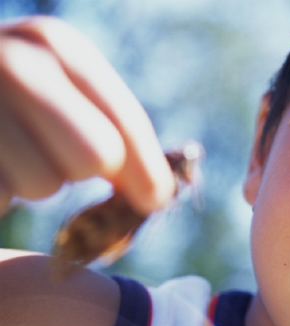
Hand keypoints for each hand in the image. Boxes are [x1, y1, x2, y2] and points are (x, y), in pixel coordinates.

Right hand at [0, 16, 174, 215]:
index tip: (155, 200)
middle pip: (97, 156)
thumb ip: (112, 132)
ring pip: (45, 183)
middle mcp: (17, 63)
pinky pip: (1, 194)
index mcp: (56, 46)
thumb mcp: (58, 93)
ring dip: (30, 182)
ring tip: (4, 153)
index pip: (126, 124)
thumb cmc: (7, 102)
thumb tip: (158, 195)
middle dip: (81, 172)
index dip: (147, 170)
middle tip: (53, 159)